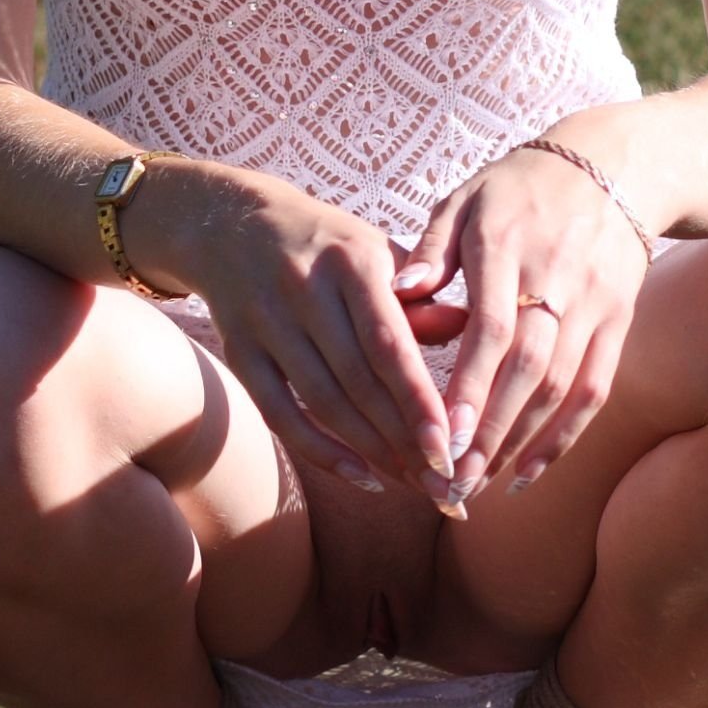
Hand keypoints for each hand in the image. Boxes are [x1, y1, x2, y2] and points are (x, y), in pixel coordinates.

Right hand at [130, 161, 462, 505]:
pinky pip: (279, 413)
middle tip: (444, 483)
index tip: (451, 446)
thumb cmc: (331, 247)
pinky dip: (320, 450)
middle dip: (404, 439)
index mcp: (351, 260)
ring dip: (371, 451)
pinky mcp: (239, 350)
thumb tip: (471, 340)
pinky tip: (361, 478)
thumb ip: (423, 299)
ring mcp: (266, 321)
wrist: (235, 223)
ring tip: (414, 482)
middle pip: (358, 381)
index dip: (419, 400)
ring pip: (323, 402)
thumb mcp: (380, 254)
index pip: (389, 343)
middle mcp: (304, 289)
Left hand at [390, 146, 651, 501]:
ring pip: (561, 386)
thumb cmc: (519, 187)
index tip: (441, 433)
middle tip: (453, 480)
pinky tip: (530, 471)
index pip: (491, 327)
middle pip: (528, 368)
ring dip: (520, 441)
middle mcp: (555, 278)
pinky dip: (565, 436)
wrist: (614, 168)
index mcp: (507, 246)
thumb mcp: (466, 198)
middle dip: (490, 429)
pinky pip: (595, 389)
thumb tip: (397, 292)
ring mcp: (592, 304)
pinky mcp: (618, 321)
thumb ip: (431, 248)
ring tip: (479, 483)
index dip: (468, 384)